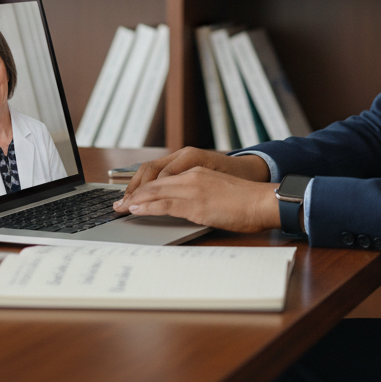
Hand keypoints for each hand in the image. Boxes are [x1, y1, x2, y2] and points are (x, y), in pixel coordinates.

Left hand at [112, 166, 280, 233]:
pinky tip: (135, 209)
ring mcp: (193, 189)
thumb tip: (185, 208)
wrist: (262, 201)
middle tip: (117, 203)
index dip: (143, 186)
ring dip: (134, 200)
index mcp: (197, 172)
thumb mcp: (217, 192)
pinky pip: (164, 204)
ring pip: (155, 191)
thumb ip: (199, 196)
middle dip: (133, 192)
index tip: (131, 195)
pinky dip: (147, 206)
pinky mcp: (196, 203)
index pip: (162, 177)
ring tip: (120, 208)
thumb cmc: (246, 202)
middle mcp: (192, 176)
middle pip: (153, 181)